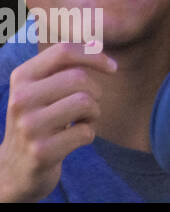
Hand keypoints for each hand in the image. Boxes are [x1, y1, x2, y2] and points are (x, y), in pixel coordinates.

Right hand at [0, 44, 115, 202]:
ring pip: (85, 102)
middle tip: (88, 106)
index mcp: (22, 77)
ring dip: (94, 113)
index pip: (63, 51)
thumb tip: (97, 42)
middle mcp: (20, 99)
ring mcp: (29, 126)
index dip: (94, 55)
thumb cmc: (39, 120)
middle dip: (96, 91)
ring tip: (81, 121)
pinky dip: (88, 134)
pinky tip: (73, 139)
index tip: (112, 67)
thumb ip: (64, 66)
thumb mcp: (41, 89)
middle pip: (79, 78)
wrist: (15, 169)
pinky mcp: (41, 151)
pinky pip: (86, 132)